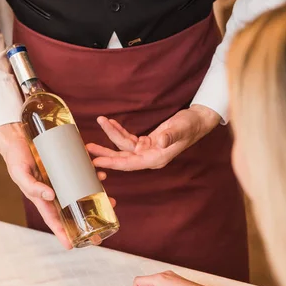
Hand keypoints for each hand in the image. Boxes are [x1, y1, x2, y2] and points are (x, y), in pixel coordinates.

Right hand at [0, 123, 113, 248]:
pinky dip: (94, 175)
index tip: (71, 246)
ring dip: (97, 198)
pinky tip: (102, 174)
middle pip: (73, 210)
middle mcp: (54, 193)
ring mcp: (62, 181)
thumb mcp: (20, 173)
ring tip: (112, 201)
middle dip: (88, 221)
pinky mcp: (68, 168)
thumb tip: (50, 196)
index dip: (62, 234)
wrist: (18, 138)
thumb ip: (32, 186)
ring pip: (82, 194)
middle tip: (102, 231)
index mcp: (42, 199)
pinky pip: (83, 175)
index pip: (53, 221)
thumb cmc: (16, 159)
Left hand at [87, 105, 220, 170]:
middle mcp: (149, 157)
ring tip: (98, 125)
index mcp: (156, 159)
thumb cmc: (191, 126)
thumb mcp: (181, 128)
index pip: (130, 164)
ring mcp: (147, 150)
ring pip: (123, 147)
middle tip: (88, 149)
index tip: (97, 161)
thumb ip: (171, 136)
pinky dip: (119, 131)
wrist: (197, 121)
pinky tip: (110, 123)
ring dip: (110, 137)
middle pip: (122, 158)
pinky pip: (128, 139)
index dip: (112, 163)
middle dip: (105, 153)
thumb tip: (160, 141)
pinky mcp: (146, 142)